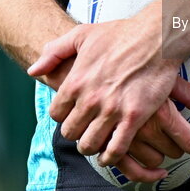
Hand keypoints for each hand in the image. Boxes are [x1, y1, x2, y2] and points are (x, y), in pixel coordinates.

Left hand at [27, 17, 189, 176]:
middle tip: (85, 128)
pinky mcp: (134, 117)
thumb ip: (54, 52)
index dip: (63, 116)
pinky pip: (116, 149)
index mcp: (75, 81)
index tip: (72, 114)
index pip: (56, 114)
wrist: (156, 36)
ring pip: (90, 145)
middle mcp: (90, 99)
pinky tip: (110, 153)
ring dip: (91, 146)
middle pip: (70, 133)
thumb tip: (33, 71)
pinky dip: (111, 157)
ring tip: (96, 142)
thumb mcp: (82, 34)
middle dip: (76, 132)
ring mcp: (112, 110)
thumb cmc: (121, 33)